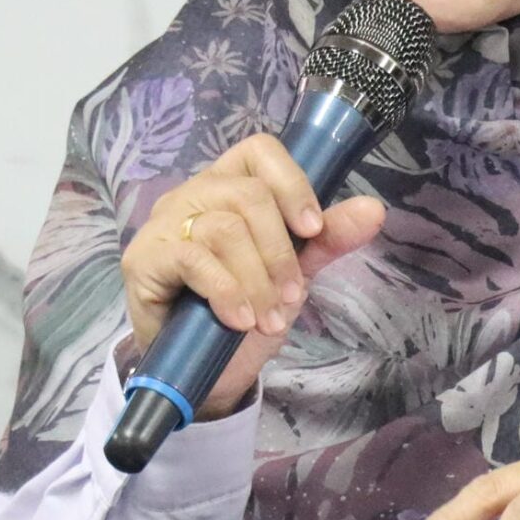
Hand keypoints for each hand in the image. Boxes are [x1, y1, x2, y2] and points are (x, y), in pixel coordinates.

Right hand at [120, 134, 386, 418]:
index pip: (260, 151)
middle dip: (280, 251)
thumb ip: (327, 239)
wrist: (203, 368)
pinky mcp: (144, 259)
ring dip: (257, 280)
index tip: (313, 229)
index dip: (292, 184)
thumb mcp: (293, 272)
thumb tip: (374, 209)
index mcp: (230, 184)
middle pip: (247, 194)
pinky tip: (240, 320)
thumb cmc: (245, 310)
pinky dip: (226, 292)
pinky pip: (192, 259)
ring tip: (269, 320)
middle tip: (293, 296)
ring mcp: (165, 224)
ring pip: (224, 229)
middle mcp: (194, 193)